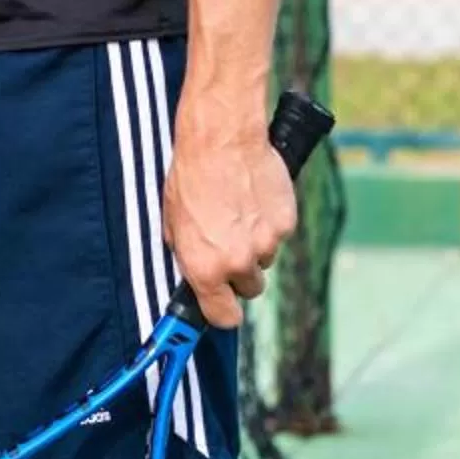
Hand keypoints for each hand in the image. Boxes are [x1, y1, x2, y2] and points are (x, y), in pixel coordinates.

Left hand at [162, 103, 296, 331]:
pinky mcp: (286, 224)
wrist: (221, 141)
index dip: (223, 312)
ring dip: (255, 244)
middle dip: (240, 273)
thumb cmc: (190, 178)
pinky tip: (254, 199)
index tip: (223, 306)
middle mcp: (237, 262)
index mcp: (205, 268)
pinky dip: (270, 222)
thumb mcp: (173, 222)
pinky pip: (279, 235)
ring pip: (265, 259)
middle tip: (229, 243)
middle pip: (250, 288)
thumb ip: (187, 254)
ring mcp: (266, 244)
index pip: (224, 317)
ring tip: (239, 212)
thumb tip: (194, 271)